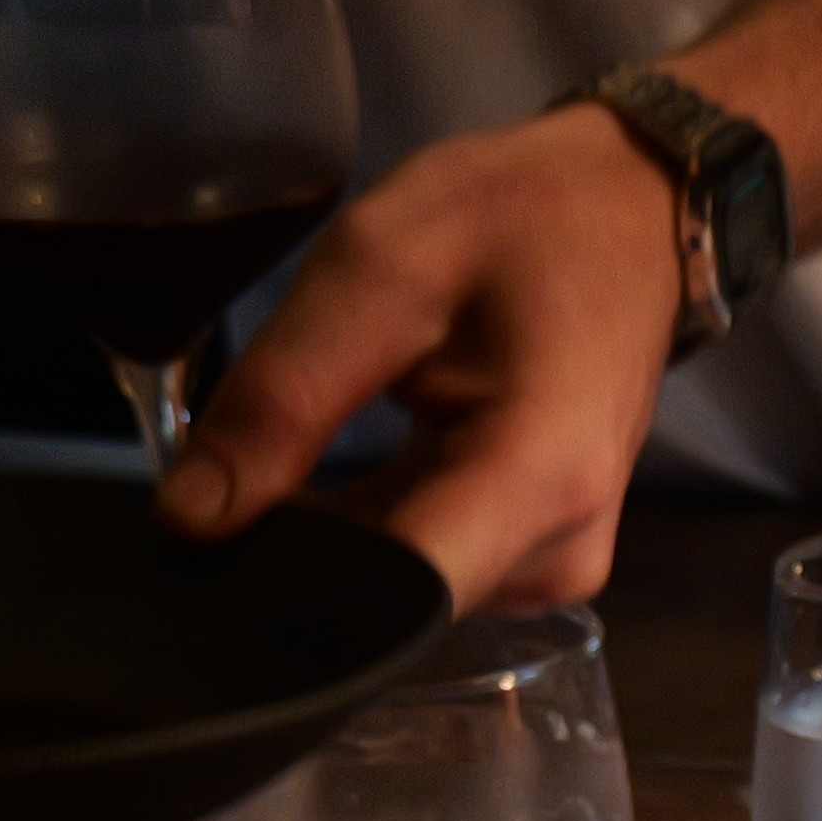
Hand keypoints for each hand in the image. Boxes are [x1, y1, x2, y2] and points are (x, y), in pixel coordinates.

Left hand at [164, 102, 688, 614]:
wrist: (631, 216)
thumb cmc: (523, 219)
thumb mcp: (379, 268)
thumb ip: (284, 396)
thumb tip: (190, 519)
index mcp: (538, 479)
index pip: (392, 597)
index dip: (283, 593)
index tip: (199, 564)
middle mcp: (556, 555)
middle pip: (388, 604)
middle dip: (290, 559)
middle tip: (220, 478)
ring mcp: (553, 570)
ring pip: (395, 594)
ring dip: (321, 545)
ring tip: (278, 464)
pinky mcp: (534, 563)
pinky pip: (420, 573)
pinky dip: (358, 535)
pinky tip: (327, 483)